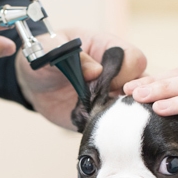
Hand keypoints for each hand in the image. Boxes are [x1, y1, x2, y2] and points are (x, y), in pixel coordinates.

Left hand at [17, 29, 146, 128]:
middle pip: (144, 85)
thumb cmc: (43, 54)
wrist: (32, 82)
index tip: (104, 81)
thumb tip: (95, 71)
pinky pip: (119, 126)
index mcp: (108, 49)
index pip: (135, 59)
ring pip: (137, 107)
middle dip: (132, 98)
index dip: (125, 72)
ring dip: (125, 116)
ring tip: (103, 117)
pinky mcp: (104, 116)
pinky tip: (100, 130)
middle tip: (108, 103)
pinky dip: (113, 130)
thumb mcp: (50, 47)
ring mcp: (112, 96)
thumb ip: (69, 53)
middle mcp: (116, 74)